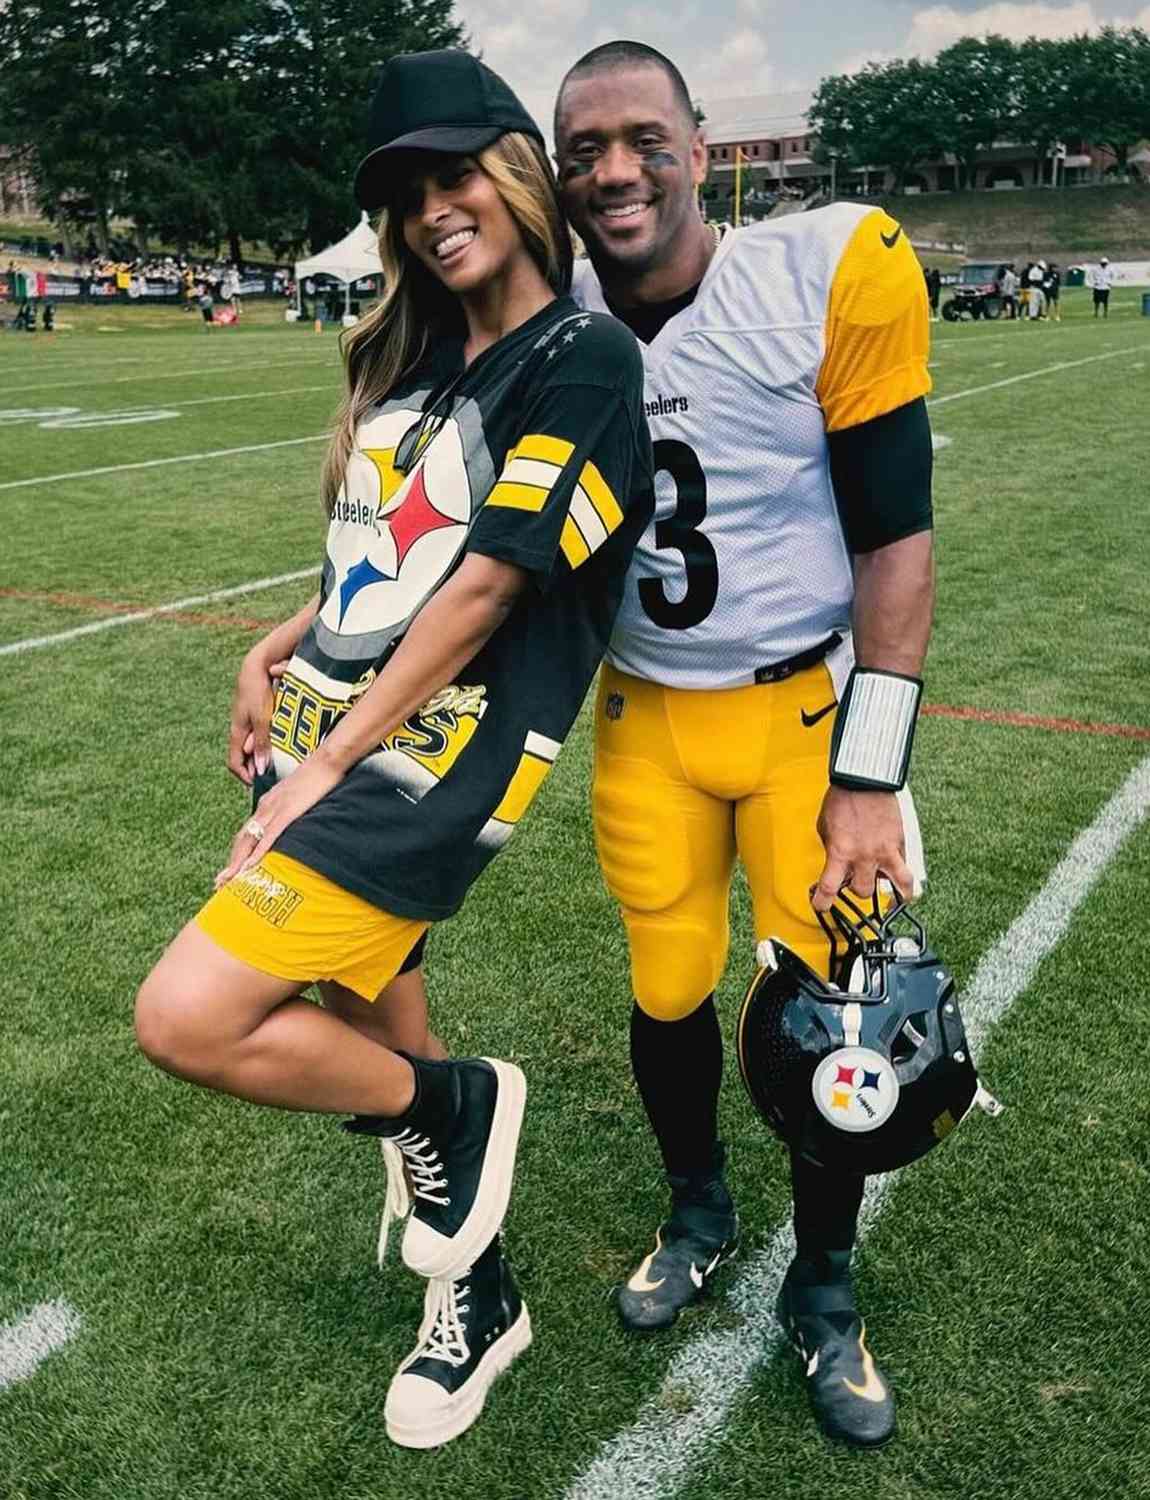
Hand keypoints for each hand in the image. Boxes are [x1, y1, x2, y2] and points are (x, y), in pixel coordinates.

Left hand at [215, 752, 342, 887]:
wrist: (328, 760)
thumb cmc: (319, 776)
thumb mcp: (300, 795)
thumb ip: (292, 808)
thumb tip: (293, 821)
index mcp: (268, 803)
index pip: (247, 832)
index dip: (237, 853)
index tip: (230, 870)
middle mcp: (265, 807)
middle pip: (242, 839)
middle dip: (231, 863)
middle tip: (220, 884)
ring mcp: (275, 809)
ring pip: (250, 840)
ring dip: (238, 863)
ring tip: (229, 882)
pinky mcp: (287, 812)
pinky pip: (268, 836)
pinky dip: (257, 853)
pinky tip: (250, 867)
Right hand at [227, 652, 289, 784]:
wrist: (256, 665)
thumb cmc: (258, 691)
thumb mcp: (262, 719)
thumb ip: (262, 743)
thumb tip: (260, 769)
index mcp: (237, 732)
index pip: (234, 762)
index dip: (244, 776)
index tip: (257, 784)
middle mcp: (239, 728)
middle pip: (243, 756)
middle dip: (254, 769)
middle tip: (269, 777)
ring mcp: (246, 720)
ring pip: (251, 745)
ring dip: (261, 756)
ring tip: (275, 764)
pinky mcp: (254, 713)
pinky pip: (257, 734)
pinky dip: (265, 743)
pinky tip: (278, 744)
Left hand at [811, 785, 916, 912]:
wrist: (865, 779)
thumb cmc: (843, 799)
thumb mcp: (825, 827)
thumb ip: (832, 848)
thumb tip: (837, 862)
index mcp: (840, 852)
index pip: (829, 888)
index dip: (823, 903)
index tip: (820, 906)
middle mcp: (864, 856)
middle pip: (862, 891)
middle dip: (856, 889)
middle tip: (854, 884)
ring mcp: (886, 850)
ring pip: (899, 886)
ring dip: (896, 893)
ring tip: (897, 897)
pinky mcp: (901, 842)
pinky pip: (906, 865)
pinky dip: (904, 872)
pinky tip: (902, 874)